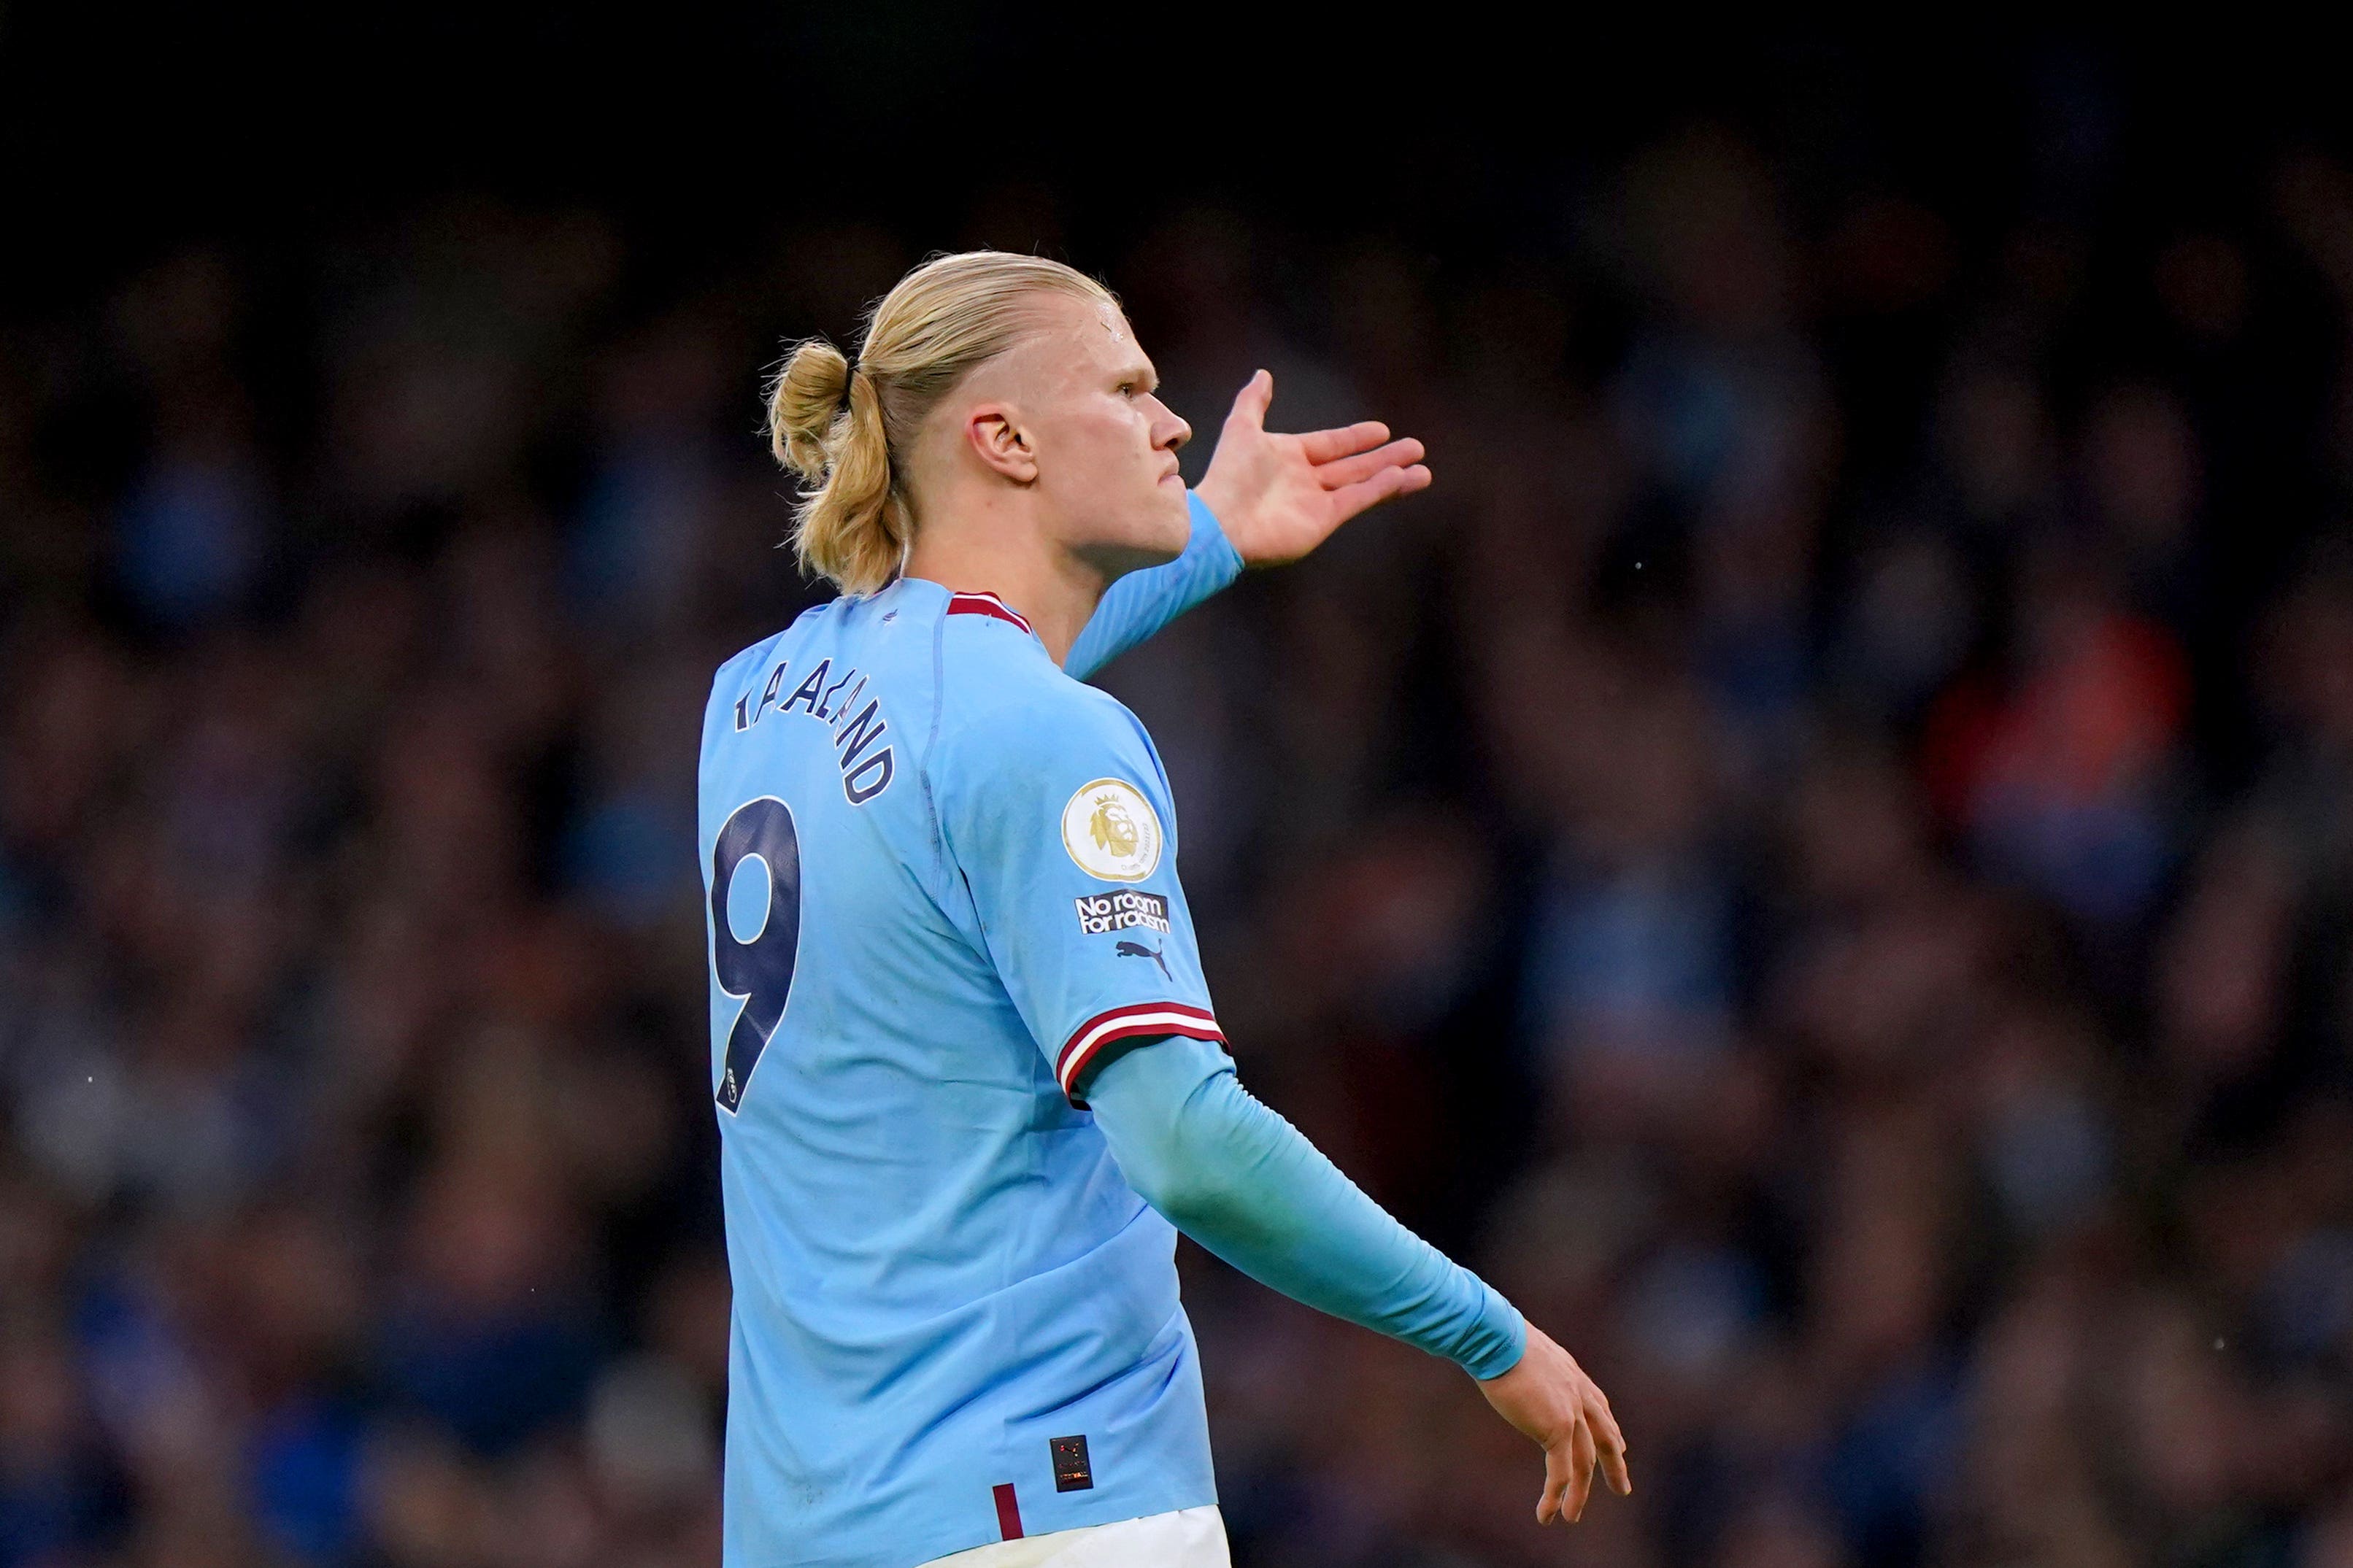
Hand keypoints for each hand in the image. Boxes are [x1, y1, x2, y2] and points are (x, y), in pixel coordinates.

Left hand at [1192, 370, 1431, 565]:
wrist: (1220, 521)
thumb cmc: (1228, 474)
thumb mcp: (1241, 427)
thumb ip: (1253, 402)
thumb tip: (1263, 375)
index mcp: (1288, 457)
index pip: (1331, 444)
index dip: (1356, 438)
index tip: (1382, 430)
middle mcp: (1305, 480)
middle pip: (1353, 467)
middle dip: (1385, 458)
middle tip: (1416, 447)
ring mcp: (1315, 503)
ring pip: (1362, 486)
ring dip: (1392, 477)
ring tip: (1423, 470)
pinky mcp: (1322, 522)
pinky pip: (1356, 501)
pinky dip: (1379, 490)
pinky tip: (1402, 479)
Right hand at [1476, 1323, 1630, 1524]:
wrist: (1497, 1336)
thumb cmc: (1498, 1337)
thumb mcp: (1523, 1351)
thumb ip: (1531, 1367)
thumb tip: (1513, 1367)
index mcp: (1571, 1373)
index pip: (1599, 1406)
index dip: (1610, 1429)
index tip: (1620, 1445)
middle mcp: (1578, 1393)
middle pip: (1605, 1436)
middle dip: (1615, 1465)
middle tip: (1623, 1488)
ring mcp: (1572, 1411)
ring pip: (1584, 1462)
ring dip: (1579, 1493)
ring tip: (1571, 1516)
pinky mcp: (1557, 1428)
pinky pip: (1561, 1471)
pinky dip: (1555, 1495)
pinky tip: (1548, 1514)